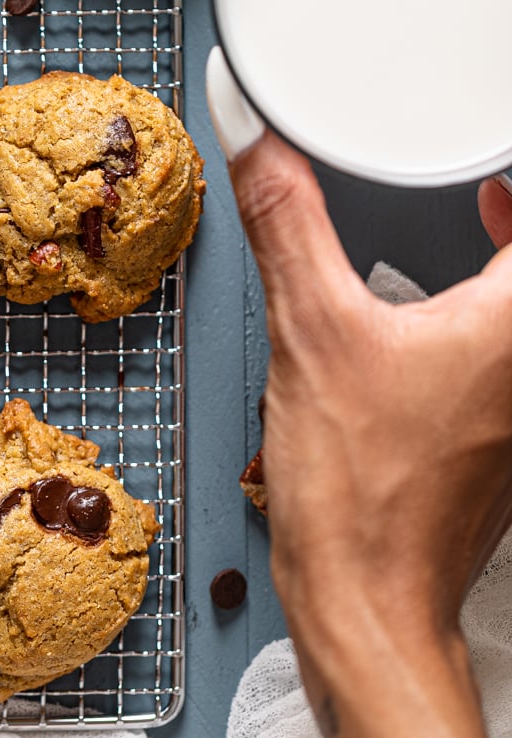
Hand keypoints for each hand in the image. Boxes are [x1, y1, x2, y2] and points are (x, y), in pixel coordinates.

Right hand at [206, 50, 511, 655]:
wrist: (371, 602)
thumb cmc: (360, 491)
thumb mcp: (310, 328)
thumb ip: (285, 218)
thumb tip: (252, 135)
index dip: (501, 169)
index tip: (482, 145)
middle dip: (505, 215)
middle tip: (480, 175)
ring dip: (506, 260)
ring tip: (480, 214)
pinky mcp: (509, 439)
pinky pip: (511, 351)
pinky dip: (495, 311)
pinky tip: (448, 306)